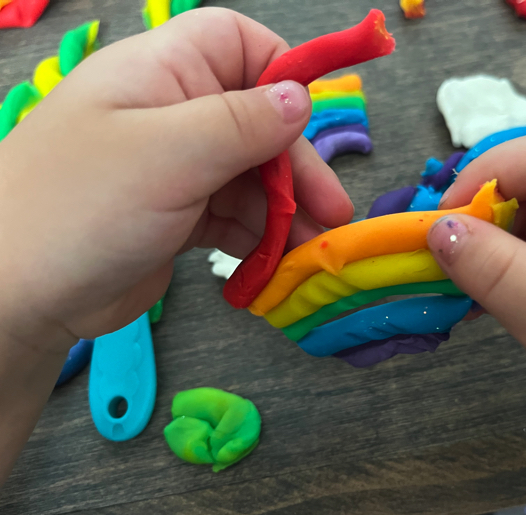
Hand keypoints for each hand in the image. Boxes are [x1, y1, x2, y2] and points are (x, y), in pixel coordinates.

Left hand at [0, 8, 352, 346]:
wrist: (19, 296)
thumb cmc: (81, 209)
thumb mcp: (169, 155)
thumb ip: (241, 122)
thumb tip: (300, 96)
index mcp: (162, 74)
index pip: (237, 45)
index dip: (280, 73)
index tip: (307, 120)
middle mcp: (172, 114)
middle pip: (258, 123)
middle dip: (296, 168)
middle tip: (331, 212)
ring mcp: (175, 168)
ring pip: (251, 177)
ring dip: (284, 211)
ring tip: (310, 250)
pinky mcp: (178, 215)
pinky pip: (233, 215)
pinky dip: (258, 236)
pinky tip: (275, 260)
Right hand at [427, 132, 525, 514]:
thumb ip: (503, 273)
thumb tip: (436, 228)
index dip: (492, 174)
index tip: (441, 218)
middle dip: (476, 213)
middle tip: (428, 250)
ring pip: (518, 231)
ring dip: (475, 248)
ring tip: (435, 275)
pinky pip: (518, 269)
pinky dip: (483, 278)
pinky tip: (460, 298)